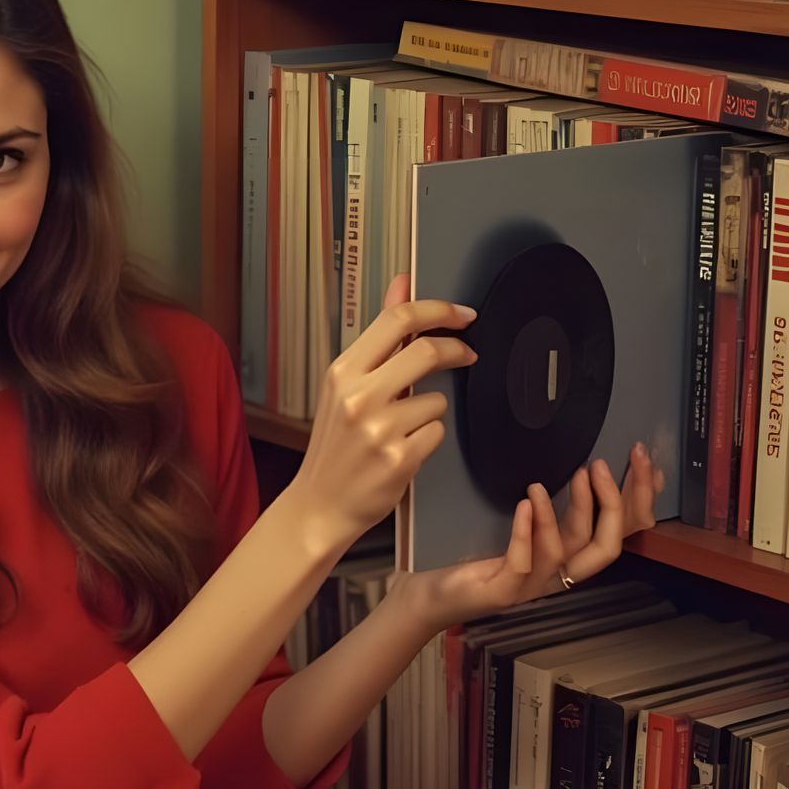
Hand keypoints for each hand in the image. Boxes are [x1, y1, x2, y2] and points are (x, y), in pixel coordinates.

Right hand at [282, 273, 477, 556]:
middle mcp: (358, 396)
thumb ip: (380, 335)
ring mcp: (379, 429)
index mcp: (343, 371)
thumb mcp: (346, 385)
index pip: (398, 321)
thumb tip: (402, 282)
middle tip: (468, 355)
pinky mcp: (399, 458)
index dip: (438, 310)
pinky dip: (428, 438)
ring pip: (436, 399)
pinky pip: (437, 432)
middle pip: (426, 352)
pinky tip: (404, 450)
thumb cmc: (336, 443)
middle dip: (456, 350)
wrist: (320, 505)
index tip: (464, 315)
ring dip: (431, 410)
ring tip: (404, 429)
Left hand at [391, 444, 664, 633]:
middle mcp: (559, 575)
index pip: (620, 531)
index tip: (641, 459)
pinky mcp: (503, 591)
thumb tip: (578, 465)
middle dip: (616, 504)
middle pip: (607, 546)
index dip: (638, 499)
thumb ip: (553, 509)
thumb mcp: (525, 529)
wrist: (435, 596)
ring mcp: (532, 585)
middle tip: (604, 464)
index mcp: (570, 559)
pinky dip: (527, 530)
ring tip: (569, 473)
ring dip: (572, 509)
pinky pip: (522, 561)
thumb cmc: (477, 558)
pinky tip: (526, 502)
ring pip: (566, 552)